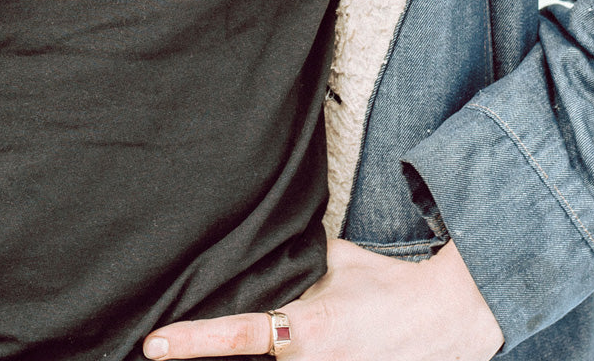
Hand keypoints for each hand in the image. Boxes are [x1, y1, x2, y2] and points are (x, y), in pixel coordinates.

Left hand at [142, 239, 503, 360]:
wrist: (439, 321)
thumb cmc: (386, 286)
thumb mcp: (335, 259)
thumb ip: (293, 258)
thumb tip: (257, 245)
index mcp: (306, 327)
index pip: (238, 336)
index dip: (193, 342)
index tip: (155, 344)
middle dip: (207, 354)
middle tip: (166, 343)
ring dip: (238, 357)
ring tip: (220, 340)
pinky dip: (272, 360)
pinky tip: (254, 347)